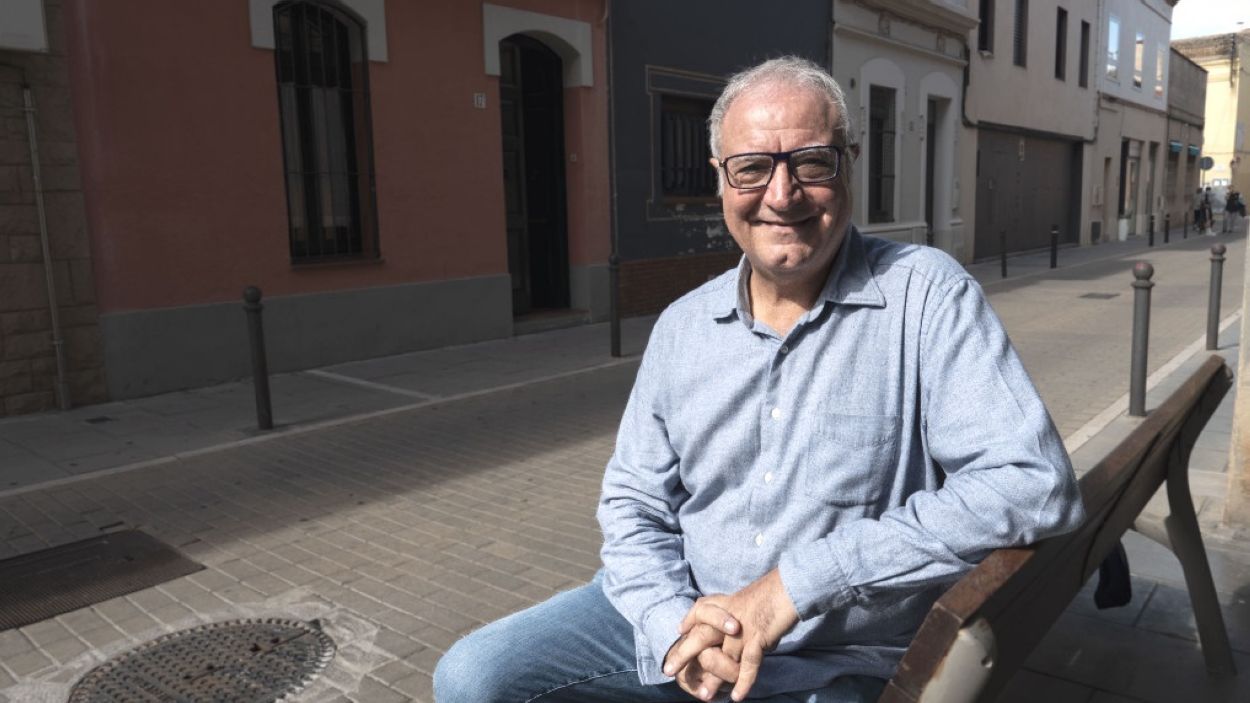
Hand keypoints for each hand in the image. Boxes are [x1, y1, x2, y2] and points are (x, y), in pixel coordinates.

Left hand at [679, 569, 798, 701]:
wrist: (791, 586)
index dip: (688, 621)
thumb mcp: (751, 596)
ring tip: (704, 695)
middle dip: (683, 654)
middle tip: (668, 671)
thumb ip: (737, 608)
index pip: (700, 611)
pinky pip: (748, 664)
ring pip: (722, 657)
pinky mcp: (758, 637)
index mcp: (728, 603)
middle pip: (700, 636)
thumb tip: (733, 620)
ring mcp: (742, 627)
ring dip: (713, 679)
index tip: (678, 631)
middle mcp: (730, 615)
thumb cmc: (776, 591)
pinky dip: (743, 681)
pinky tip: (736, 696)